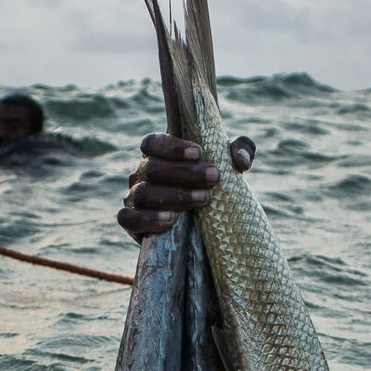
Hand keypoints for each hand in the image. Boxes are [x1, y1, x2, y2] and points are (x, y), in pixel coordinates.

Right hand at [117, 133, 253, 235]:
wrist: (204, 227)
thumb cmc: (212, 187)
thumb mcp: (231, 165)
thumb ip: (242, 151)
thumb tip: (241, 161)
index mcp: (157, 155)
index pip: (152, 143)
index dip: (172, 147)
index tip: (199, 152)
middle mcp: (141, 174)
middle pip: (151, 168)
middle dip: (184, 173)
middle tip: (214, 177)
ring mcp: (134, 198)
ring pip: (143, 193)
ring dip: (175, 196)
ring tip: (203, 199)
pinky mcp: (132, 224)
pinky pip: (128, 219)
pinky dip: (147, 219)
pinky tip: (171, 219)